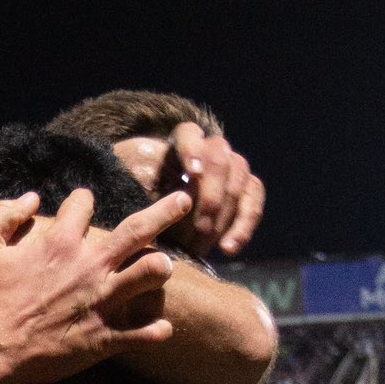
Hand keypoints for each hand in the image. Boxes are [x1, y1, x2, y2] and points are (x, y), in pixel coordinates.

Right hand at [0, 188, 189, 383]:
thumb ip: (3, 216)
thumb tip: (28, 197)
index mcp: (59, 242)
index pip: (83, 205)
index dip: (82, 201)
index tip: (82, 205)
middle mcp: (89, 266)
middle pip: (139, 229)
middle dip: (166, 211)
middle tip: (185, 201)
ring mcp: (100, 302)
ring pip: (151, 274)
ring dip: (160, 267)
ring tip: (164, 266)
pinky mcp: (102, 337)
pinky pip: (142, 334)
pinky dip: (155, 331)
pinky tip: (162, 328)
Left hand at [144, 122, 264, 257]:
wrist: (155, 218)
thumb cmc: (139, 198)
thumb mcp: (131, 187)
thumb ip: (140, 182)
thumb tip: (147, 182)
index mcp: (181, 141)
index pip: (190, 134)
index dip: (193, 151)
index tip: (193, 174)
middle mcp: (212, 149)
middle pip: (220, 162)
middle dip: (211, 197)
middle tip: (198, 228)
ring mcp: (233, 168)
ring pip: (239, 183)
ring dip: (224, 217)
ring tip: (204, 245)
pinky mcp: (247, 190)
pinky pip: (253, 205)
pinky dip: (242, 228)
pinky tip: (228, 249)